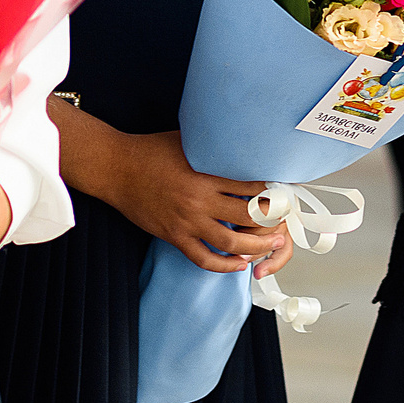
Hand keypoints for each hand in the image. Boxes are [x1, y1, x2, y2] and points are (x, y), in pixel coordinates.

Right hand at [61, 109, 287, 275]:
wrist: (117, 168)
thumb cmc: (152, 149)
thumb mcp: (188, 140)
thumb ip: (214, 145)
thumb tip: (241, 137)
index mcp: (206, 174)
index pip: (251, 186)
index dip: (273, 191)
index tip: (285, 192)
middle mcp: (199, 200)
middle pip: (248, 215)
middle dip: (272, 220)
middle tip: (286, 219)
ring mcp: (186, 222)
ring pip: (231, 242)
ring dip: (256, 246)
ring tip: (273, 245)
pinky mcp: (174, 236)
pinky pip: (204, 258)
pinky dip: (224, 265)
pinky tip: (240, 265)